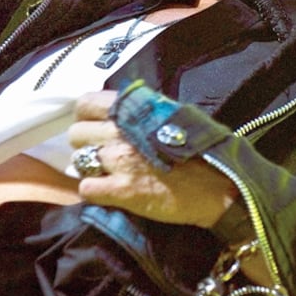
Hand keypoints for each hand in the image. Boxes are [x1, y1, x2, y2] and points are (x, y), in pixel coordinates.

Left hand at [67, 90, 237, 227]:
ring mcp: (119, 161)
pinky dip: (94, 191)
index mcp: (134, 109)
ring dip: (90, 168)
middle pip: (77, 134)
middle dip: (86, 144)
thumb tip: (117, 113)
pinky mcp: (120, 191)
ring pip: (79, 160)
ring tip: (107, 174)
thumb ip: (141, 112)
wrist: (218, 185)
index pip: (86, 104)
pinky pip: (87, 188)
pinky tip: (109, 192)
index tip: (94, 127)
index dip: (86, 117)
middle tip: (102, 155)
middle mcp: (121, 131)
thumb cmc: (199, 148)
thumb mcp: (171, 115)